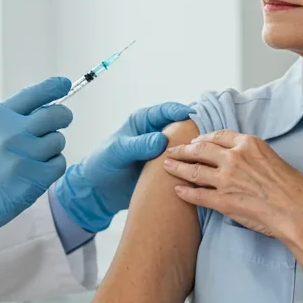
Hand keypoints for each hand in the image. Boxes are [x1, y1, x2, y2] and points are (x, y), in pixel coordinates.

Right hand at [0, 77, 72, 272]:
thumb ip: (7, 122)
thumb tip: (43, 111)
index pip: (34, 94)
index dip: (54, 87)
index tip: (65, 84)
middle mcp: (11, 131)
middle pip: (56, 114)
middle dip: (62, 118)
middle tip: (61, 123)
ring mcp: (23, 155)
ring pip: (58, 141)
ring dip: (51, 149)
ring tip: (30, 161)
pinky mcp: (34, 179)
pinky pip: (59, 164)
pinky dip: (51, 169)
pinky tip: (33, 175)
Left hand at [53, 102, 193, 231]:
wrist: (98, 190)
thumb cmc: (102, 164)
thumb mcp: (117, 151)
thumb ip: (138, 145)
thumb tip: (161, 140)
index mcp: (144, 122)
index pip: (166, 111)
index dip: (179, 111)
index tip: (190, 116)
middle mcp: (156, 134)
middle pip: (181, 128)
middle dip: (193, 131)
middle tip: (203, 138)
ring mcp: (163, 153)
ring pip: (184, 147)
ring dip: (193, 151)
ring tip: (205, 156)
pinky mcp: (166, 169)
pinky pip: (181, 166)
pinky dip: (189, 167)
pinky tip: (198, 172)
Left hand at [163, 129, 302, 239]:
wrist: (297, 210)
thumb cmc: (293, 187)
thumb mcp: (273, 158)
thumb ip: (252, 155)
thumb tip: (241, 159)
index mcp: (248, 144)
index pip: (218, 136)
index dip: (203, 138)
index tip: (195, 142)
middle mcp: (234, 157)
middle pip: (200, 149)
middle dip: (183, 150)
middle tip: (172, 150)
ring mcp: (226, 179)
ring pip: (194, 170)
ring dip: (177, 167)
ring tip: (167, 166)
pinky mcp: (223, 200)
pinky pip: (197, 194)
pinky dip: (184, 192)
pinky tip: (177, 190)